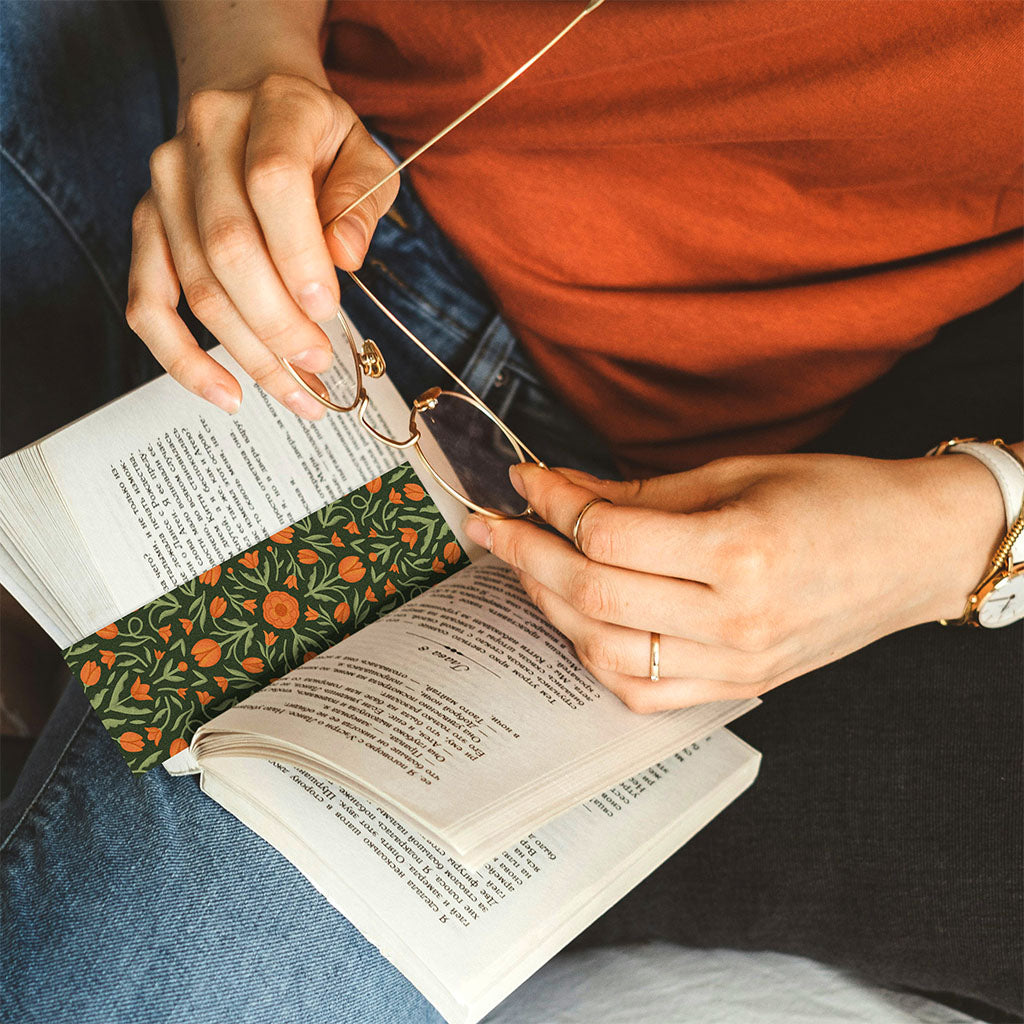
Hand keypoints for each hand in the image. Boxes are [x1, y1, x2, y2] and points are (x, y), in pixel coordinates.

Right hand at [127, 72, 396, 417]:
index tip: (328, 309)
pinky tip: (228, 394)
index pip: (274, 182)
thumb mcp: (365, 156)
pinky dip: (183, 358)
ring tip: (299, 392)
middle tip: (319, 362)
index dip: (300, 255)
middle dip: (278, 321)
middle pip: (228, 247)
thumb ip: (360, 202)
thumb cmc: (320, 142)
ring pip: (197, 286)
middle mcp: (204, 138)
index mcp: (272, 107)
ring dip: (249, 352)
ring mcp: (165, 183)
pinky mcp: (147, 225)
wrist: (254, 99)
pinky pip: (147, 303)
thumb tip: (344, 257)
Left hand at [462, 453, 1005, 711]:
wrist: (915, 550)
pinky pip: (642, 691)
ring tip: (527, 567)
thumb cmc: (837, 497)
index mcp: (739, 551)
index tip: (523, 479)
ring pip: (605, 651)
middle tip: (492, 524)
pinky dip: (594, 657)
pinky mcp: (738, 686)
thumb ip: (641, 494)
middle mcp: (735, 619)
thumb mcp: (737, 474)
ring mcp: (736, 664)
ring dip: (551, 606)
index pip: (608, 533)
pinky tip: (575, 619)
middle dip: (527, 554)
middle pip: (593, 595)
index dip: (551, 502)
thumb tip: (562, 491)